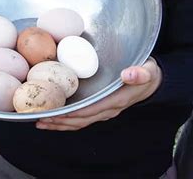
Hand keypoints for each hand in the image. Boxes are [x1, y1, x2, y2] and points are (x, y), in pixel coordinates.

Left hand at [36, 57, 161, 131]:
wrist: (153, 81)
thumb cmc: (147, 72)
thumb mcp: (147, 70)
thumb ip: (140, 72)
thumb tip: (128, 74)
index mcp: (116, 100)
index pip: (90, 110)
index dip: (72, 113)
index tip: (55, 113)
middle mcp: (108, 108)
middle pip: (80, 120)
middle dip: (60, 121)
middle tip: (39, 119)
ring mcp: (103, 109)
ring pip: (79, 121)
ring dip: (60, 123)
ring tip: (40, 121)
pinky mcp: (100, 106)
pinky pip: (81, 116)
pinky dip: (66, 118)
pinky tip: (54, 115)